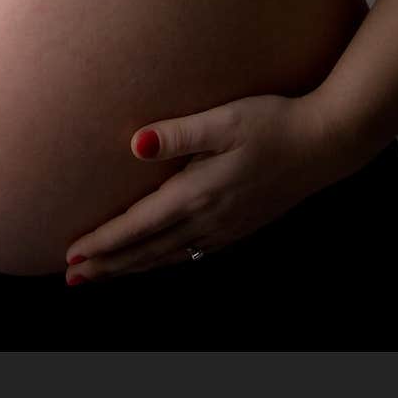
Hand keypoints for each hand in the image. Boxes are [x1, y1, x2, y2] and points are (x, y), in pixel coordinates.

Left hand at [63, 92, 338, 281]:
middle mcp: (208, 219)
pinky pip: (191, 253)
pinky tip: (157, 260)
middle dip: (108, 265)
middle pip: (146, 250)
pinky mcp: (240, 225)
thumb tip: (135, 144)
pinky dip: (164, 261)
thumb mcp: (224, 120)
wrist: (326, 143)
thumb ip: (179, 133)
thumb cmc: (273, 122)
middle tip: (72, 277)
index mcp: (197, 193)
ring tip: (103, 274)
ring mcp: (226, 227)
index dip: (103, 243)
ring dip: (132, 266)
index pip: (137, 226)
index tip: (71, 256)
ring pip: (167, 256)